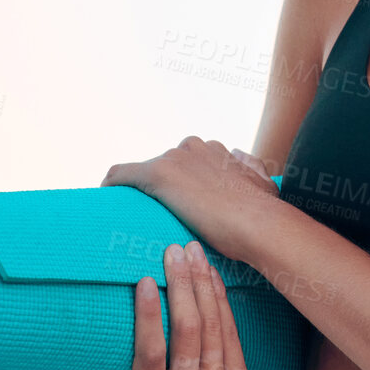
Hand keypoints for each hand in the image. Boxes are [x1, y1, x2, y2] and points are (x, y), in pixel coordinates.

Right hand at [21, 238, 251, 369]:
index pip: (151, 356)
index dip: (149, 317)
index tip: (143, 279)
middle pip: (187, 336)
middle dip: (181, 286)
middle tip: (171, 250)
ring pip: (213, 330)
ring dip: (203, 285)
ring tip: (191, 251)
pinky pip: (232, 335)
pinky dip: (222, 300)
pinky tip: (210, 273)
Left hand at [100, 136, 281, 262]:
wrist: (257, 221)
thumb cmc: (263, 210)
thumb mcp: (263, 182)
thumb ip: (250, 167)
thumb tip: (238, 155)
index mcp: (213, 149)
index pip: (185, 161)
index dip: (179, 182)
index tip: (176, 202)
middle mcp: (192, 147)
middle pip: (164, 165)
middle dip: (160, 187)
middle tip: (156, 215)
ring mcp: (175, 158)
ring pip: (144, 172)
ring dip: (139, 190)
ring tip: (133, 215)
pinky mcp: (158, 173)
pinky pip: (122, 174)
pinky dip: (112, 184)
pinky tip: (106, 198)